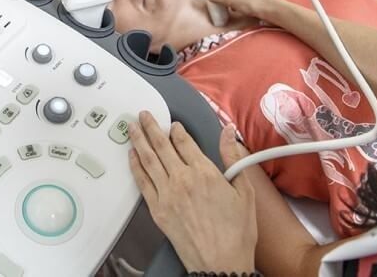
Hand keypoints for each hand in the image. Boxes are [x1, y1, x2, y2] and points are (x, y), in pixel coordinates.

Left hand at [127, 111, 256, 272]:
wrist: (221, 263)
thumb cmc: (236, 232)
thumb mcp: (245, 191)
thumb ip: (233, 158)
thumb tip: (229, 133)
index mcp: (204, 172)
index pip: (184, 142)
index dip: (177, 129)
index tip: (173, 124)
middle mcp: (182, 180)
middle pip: (161, 146)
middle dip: (151, 127)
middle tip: (143, 115)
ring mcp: (167, 194)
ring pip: (148, 160)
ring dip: (139, 141)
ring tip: (132, 127)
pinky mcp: (157, 210)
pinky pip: (142, 182)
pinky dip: (135, 166)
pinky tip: (132, 156)